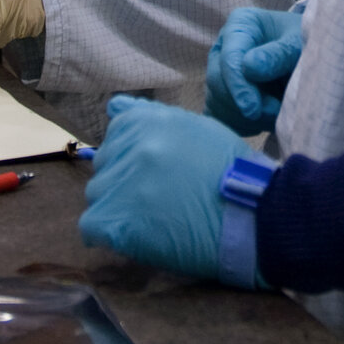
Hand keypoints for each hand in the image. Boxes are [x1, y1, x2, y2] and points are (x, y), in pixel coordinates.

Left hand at [79, 96, 264, 285]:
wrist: (252, 213)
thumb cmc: (230, 169)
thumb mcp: (194, 127)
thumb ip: (150, 116)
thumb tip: (113, 107)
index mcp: (142, 122)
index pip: (115, 138)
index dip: (134, 158)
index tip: (157, 173)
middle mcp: (125, 148)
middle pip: (105, 166)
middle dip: (125, 181)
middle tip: (159, 198)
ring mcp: (118, 185)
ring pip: (97, 195)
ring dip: (118, 207)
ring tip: (153, 218)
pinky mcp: (115, 222)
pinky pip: (91, 227)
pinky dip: (106, 233)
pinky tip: (133, 236)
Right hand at [205, 7, 302, 135]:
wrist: (308, 59)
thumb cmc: (305, 46)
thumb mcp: (298, 45)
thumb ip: (277, 54)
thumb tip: (249, 67)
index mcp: (240, 25)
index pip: (229, 57)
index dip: (239, 86)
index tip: (253, 110)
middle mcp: (223, 46)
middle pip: (218, 81)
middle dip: (244, 104)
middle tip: (274, 113)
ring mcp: (220, 72)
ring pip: (217, 102)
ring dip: (244, 118)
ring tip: (275, 115)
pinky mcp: (222, 95)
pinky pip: (220, 117)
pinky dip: (240, 125)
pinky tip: (263, 121)